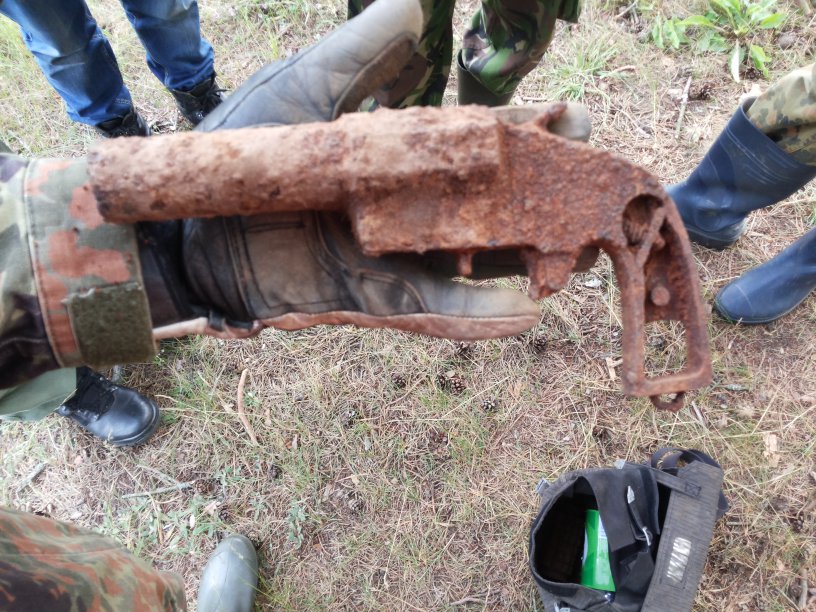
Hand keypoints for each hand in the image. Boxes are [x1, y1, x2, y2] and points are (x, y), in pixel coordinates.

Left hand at [140, 0, 539, 340]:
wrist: (186, 228)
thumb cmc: (243, 155)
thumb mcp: (307, 94)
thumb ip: (361, 54)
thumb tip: (415, 8)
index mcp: (401, 159)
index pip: (481, 146)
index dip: (530, 135)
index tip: (571, 122)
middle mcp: (409, 210)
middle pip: (494, 209)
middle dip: (547, 204)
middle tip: (594, 199)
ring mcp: (396, 259)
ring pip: (477, 264)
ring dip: (527, 263)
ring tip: (574, 259)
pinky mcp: (373, 302)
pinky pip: (432, 313)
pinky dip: (475, 315)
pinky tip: (521, 312)